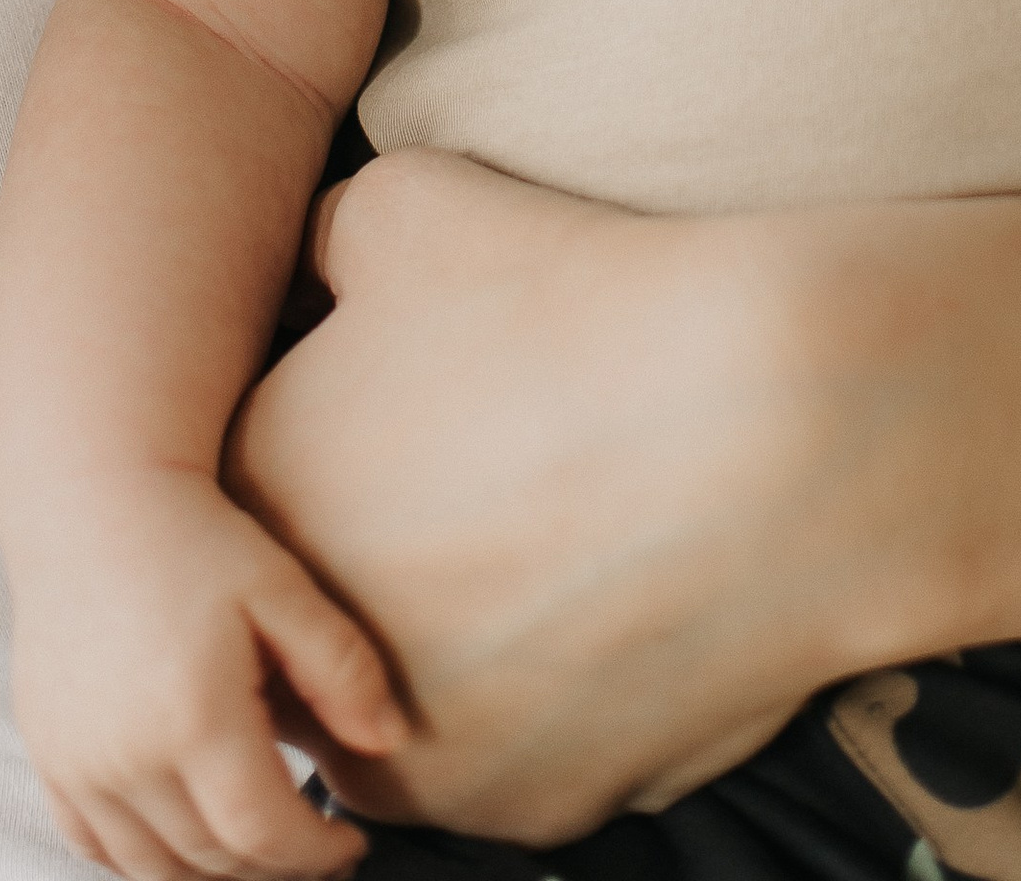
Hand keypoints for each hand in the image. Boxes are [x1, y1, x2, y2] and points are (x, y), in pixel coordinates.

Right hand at [10, 470, 400, 880]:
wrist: (91, 504)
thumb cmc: (194, 540)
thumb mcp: (282, 587)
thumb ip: (342, 667)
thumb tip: (389, 741)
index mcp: (193, 716)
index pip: (263, 833)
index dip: (315, 853)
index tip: (351, 841)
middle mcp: (125, 756)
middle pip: (211, 859)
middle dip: (273, 867)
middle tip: (315, 848)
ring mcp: (77, 764)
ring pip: (152, 869)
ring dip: (213, 873)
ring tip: (260, 845)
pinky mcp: (50, 757)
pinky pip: (94, 846)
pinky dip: (146, 860)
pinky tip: (189, 836)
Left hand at [229, 157, 822, 845]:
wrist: (768, 427)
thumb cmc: (574, 301)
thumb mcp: (398, 207)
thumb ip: (314, 249)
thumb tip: (309, 279)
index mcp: (258, 511)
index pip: (251, 498)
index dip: (333, 441)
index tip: (410, 406)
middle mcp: (309, 663)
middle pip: (316, 614)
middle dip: (380, 555)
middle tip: (482, 474)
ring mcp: (419, 760)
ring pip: (403, 705)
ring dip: (449, 644)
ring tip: (550, 537)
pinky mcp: (529, 813)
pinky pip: (510, 757)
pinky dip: (547, 695)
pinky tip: (614, 599)